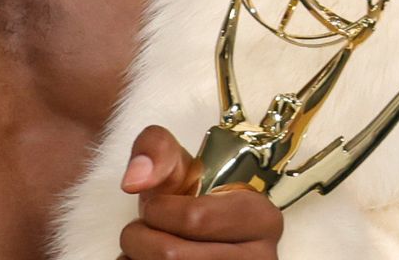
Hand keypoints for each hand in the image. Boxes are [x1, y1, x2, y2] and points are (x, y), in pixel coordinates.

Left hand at [117, 125, 284, 258]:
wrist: (193, 237)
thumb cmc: (187, 203)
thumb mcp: (177, 165)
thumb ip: (156, 149)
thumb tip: (136, 179)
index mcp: (262, 218)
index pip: (193, 219)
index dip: (158, 211)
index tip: (158, 207)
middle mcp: (262, 258)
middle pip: (171, 255)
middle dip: (140, 236)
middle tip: (147, 229)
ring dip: (136, 256)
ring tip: (147, 247)